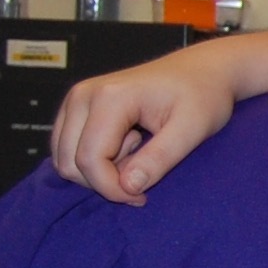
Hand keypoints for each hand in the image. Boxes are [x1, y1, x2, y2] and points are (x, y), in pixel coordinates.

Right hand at [50, 49, 239, 204]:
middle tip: (145, 167)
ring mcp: (77, 99)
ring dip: (100, 169)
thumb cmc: (202, 94)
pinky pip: (70, 148)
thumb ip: (159, 159)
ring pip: (65, 158)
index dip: (112, 188)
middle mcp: (83, 95)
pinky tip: (127, 146)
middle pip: (69, 162)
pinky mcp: (77, 107)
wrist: (202, 70)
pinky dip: (95, 159)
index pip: (89, 160)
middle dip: (105, 180)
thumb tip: (128, 187)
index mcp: (109, 97)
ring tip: (138, 151)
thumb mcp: (192, 130)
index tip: (142, 197)